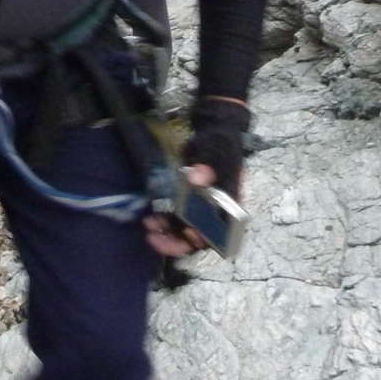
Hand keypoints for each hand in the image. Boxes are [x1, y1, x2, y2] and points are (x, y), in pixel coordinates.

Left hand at [143, 97, 248, 258]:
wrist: (212, 136)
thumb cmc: (218, 144)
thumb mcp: (215, 149)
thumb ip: (208, 163)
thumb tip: (198, 178)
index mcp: (232, 202)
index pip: (223, 230)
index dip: (207, 237)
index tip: (189, 234)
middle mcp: (218, 213)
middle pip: (202, 239)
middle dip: (178, 243)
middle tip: (156, 239)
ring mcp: (203, 212)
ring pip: (186, 234)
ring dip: (167, 236)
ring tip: (149, 227)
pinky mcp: (188, 207)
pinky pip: (176, 223)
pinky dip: (164, 225)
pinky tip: (150, 220)